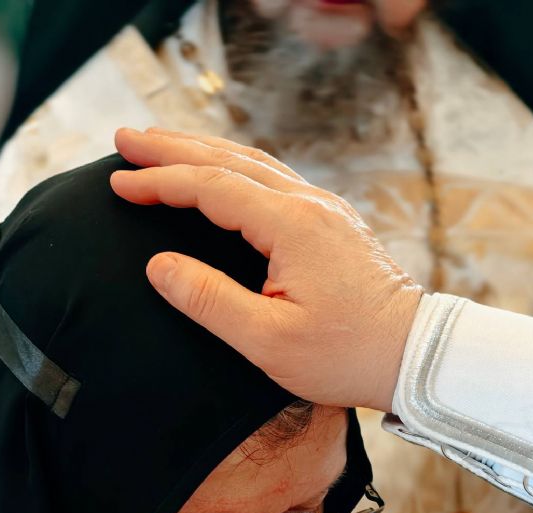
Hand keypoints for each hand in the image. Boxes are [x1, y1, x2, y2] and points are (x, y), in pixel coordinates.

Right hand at [110, 128, 422, 411]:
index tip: (118, 180)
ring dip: (202, 149)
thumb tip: (159, 267)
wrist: (414, 355)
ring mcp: (325, 209)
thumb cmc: (345, 355)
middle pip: (228, 160)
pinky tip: (219, 170)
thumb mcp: (267, 340)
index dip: (160, 182)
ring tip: (160, 143)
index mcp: (291, 225)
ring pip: (253, 162)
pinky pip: (273, 178)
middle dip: (172, 146)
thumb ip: (208, 299)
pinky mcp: (332, 222)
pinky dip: (233, 166)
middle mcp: (310, 204)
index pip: (210, 188)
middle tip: (125, 137)